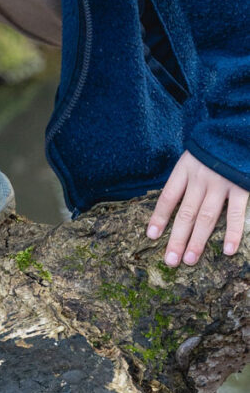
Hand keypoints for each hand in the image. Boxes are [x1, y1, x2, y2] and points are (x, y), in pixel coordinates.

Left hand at [146, 150, 247, 265]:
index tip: (151, 236)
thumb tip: (174, 204)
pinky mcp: (241, 187)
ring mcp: (221, 183)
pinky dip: (233, 233)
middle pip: (185, 213)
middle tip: (170, 261)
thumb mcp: (195, 156)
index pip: (168, 197)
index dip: (159, 217)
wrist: (238, 131)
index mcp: (185, 169)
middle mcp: (200, 178)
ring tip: (189, 260)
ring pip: (206, 217)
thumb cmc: (216, 147)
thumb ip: (187, 177)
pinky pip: (235, 214)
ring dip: (197, 241)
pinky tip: (227, 251)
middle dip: (176, 238)